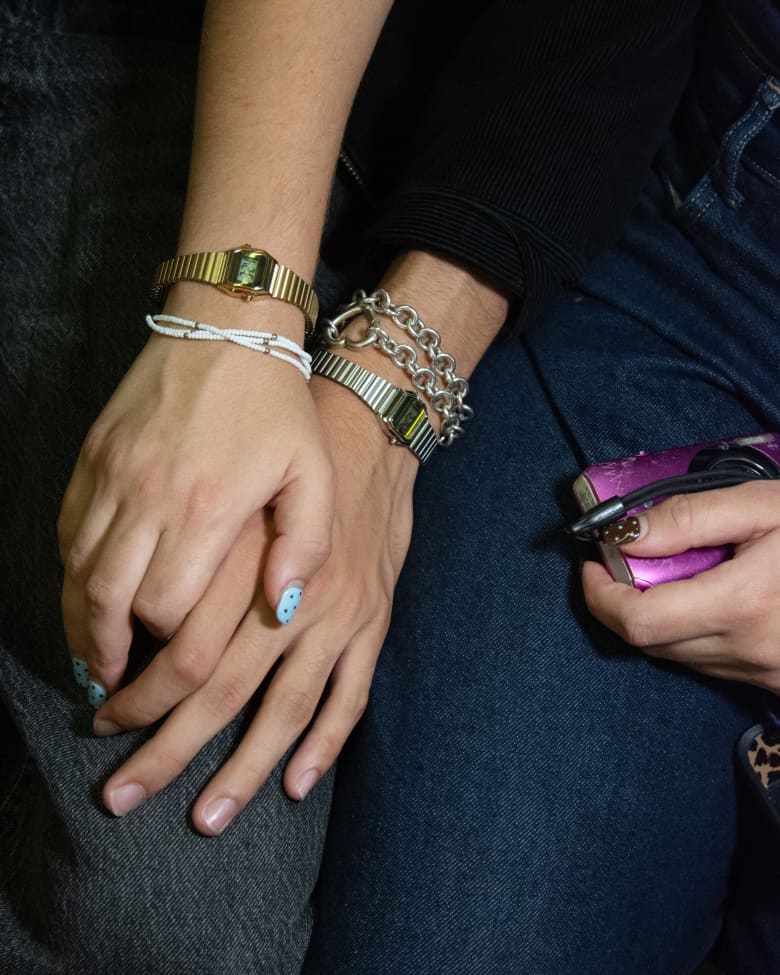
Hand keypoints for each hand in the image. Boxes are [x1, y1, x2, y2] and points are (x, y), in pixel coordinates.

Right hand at [57, 315, 334, 704]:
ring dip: (79, 622)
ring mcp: (112, 475)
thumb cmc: (278, 406)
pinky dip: (70, 569)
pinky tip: (85, 589)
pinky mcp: (92, 456)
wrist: (226, 328)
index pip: (168, 609)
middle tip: (112, 689)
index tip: (178, 661)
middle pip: (106, 602)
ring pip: (76, 571)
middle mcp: (149, 498)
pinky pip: (66, 529)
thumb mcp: (313, 472)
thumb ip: (304, 543)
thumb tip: (283, 609)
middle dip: (106, 654)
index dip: (171, 646)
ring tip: (91, 656)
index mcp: (207, 510)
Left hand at [94, 375, 416, 832]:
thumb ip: (197, 560)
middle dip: (169, 750)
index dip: (141, 699)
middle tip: (121, 793)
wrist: (369, 436)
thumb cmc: (288, 465)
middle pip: (223, 693)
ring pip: (286, 709)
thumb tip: (142, 627)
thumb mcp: (235, 496)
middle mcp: (291, 600)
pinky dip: (324, 744)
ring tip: (205, 816)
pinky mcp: (373, 623)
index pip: (185, 655)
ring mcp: (339, 617)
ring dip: (242, 768)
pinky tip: (294, 783)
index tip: (103, 723)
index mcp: (245, 567)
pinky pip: (350, 696)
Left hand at [582, 482, 779, 692]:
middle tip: (624, 564)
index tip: (593, 564)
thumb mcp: (764, 507)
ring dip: (652, 617)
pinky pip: (705, 662)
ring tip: (669, 574)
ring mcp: (759, 671)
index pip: (637, 621)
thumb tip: (626, 535)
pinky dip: (686, 632)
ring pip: (673, 654)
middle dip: (619, 603)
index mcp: (740, 604)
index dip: (600, 595)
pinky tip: (705, 597)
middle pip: (647, 641)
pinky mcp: (770, 680)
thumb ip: (690, 519)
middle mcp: (745, 649)